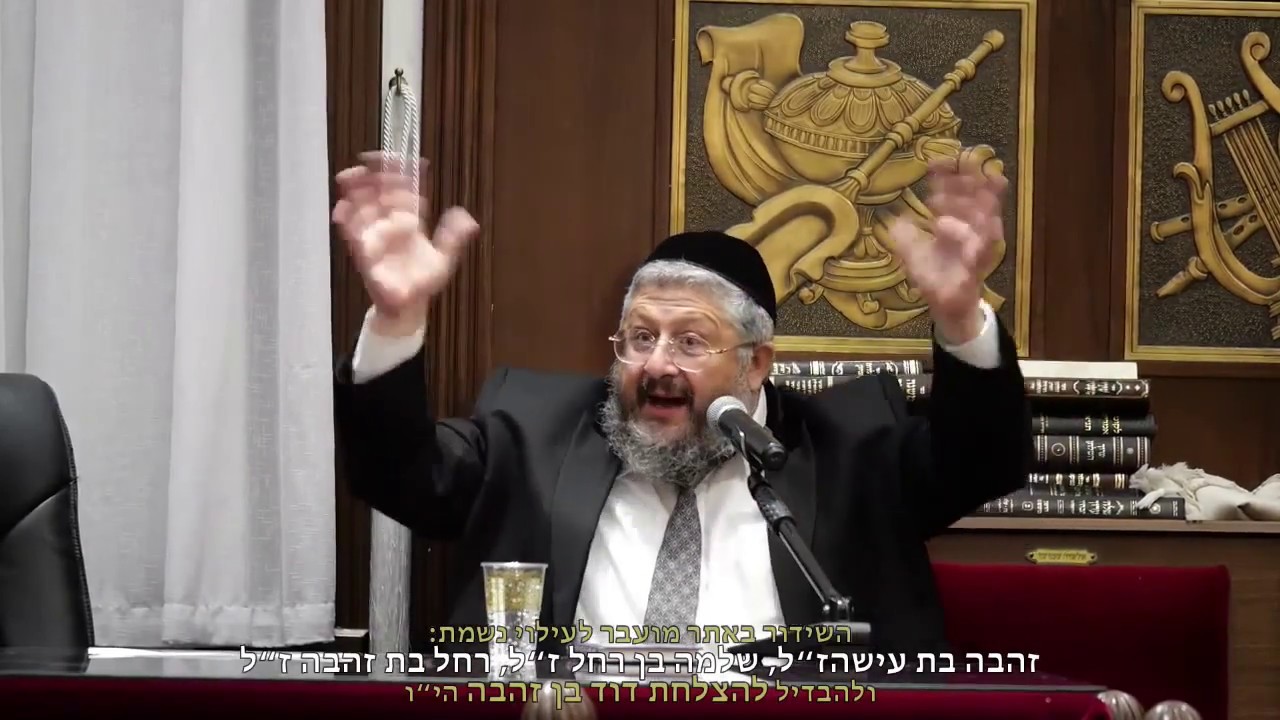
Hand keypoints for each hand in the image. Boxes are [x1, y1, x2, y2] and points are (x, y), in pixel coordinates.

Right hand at [331, 152, 478, 334]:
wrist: (408, 307)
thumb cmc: (423, 282)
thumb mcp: (444, 259)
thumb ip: (453, 238)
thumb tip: (469, 219)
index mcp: (410, 221)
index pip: (406, 191)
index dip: (404, 173)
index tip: (406, 159)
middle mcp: (391, 224)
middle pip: (380, 192)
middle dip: (374, 175)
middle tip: (370, 160)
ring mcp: (376, 236)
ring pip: (363, 207)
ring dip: (356, 191)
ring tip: (351, 175)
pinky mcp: (363, 252)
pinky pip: (352, 234)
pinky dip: (346, 221)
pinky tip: (342, 209)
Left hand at [888, 157, 1006, 343]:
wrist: (947, 308)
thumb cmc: (934, 279)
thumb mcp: (913, 256)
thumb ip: (904, 238)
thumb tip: (893, 219)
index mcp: (952, 226)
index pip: (951, 197)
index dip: (946, 179)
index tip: (936, 161)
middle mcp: (967, 233)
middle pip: (973, 201)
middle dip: (969, 182)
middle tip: (961, 164)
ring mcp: (975, 249)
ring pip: (983, 221)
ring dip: (981, 203)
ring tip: (979, 183)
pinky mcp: (977, 269)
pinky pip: (984, 252)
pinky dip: (984, 238)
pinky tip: (986, 225)